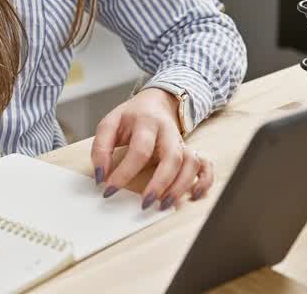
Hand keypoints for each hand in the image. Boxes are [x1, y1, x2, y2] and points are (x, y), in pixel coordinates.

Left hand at [91, 88, 214, 210]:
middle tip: (144, 203)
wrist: (155, 102)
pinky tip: (193, 196)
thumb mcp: (110, 124)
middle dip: (160, 183)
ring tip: (163, 204)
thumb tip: (100, 176)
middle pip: (172, 157)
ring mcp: (182, 141)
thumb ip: (101, 148)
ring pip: (191, 163)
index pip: (139, 149)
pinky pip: (205, 165)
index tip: (110, 190)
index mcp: (146, 122)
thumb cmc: (131, 117)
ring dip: (181, 186)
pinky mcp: (190, 150)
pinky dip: (204, 181)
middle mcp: (169, 131)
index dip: (124, 172)